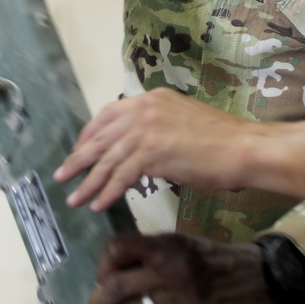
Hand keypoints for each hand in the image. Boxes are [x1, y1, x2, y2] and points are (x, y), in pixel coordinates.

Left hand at [55, 89, 264, 208]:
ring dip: (88, 182)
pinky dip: (107, 192)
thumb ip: (157, 128)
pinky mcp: (151, 152)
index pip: (108, 114)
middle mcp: (145, 109)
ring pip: (106, 159)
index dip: (89, 135)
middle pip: (100, 136)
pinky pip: (120, 176)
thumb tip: (140, 149)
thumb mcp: (183, 121)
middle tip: (62, 176)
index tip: (79, 151)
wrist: (242, 148)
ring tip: (74, 199)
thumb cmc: (222, 140)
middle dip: (79, 159)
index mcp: (152, 99)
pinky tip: (100, 204)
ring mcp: (147, 129)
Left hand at [88, 232, 277, 303]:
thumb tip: (117, 278)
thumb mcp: (188, 246)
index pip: (117, 249)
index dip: (102, 267)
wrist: (265, 278)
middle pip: (115, 287)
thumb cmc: (221, 262)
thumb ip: (156, 257)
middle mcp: (171, 267)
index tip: (103, 280)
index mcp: (168, 244)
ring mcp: (182, 296)